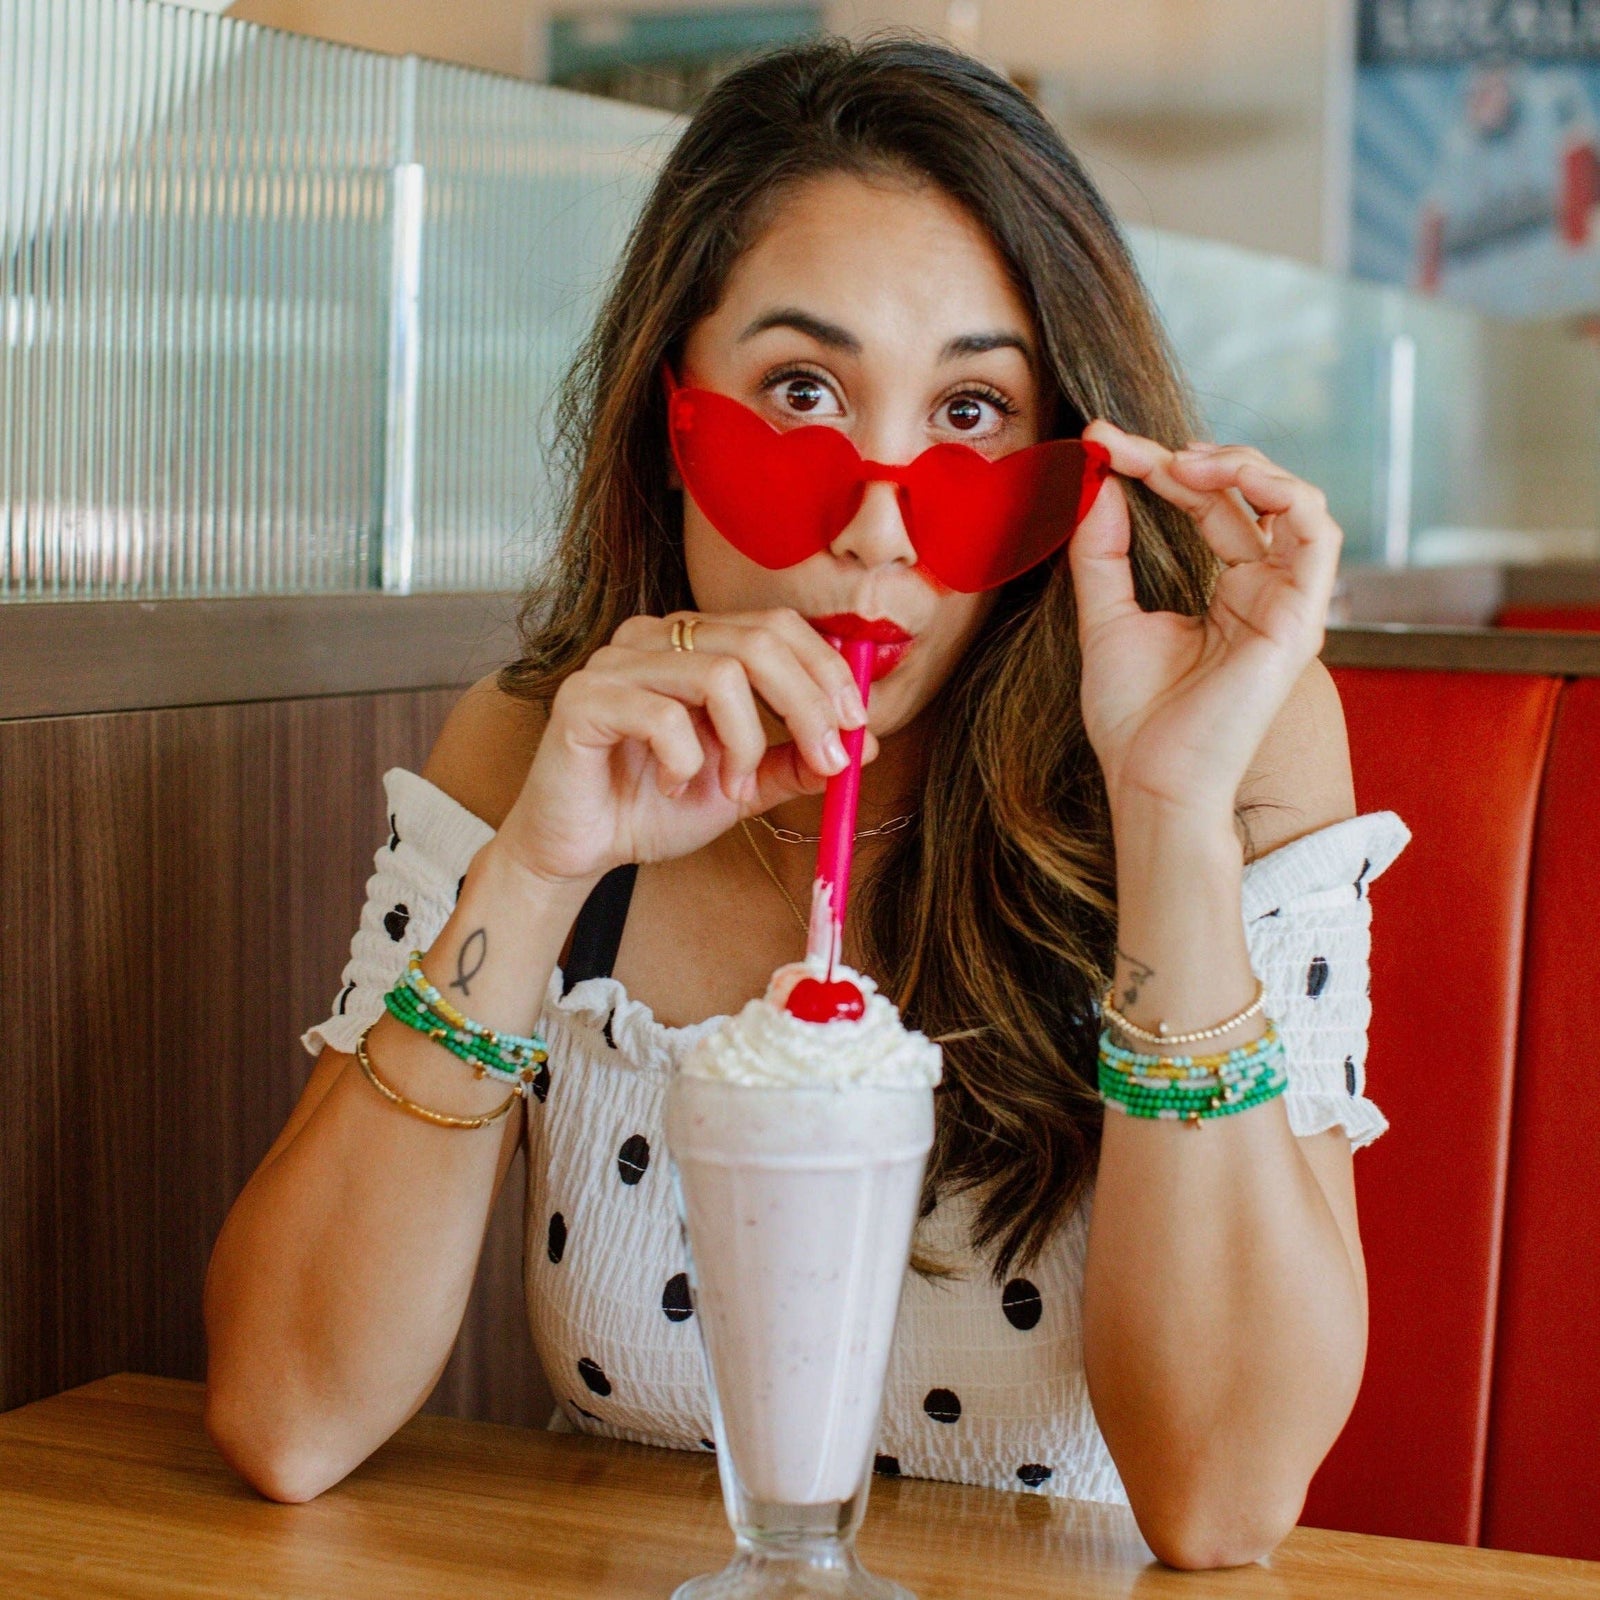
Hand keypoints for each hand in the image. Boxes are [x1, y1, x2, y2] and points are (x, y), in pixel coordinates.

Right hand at [495, 608, 873, 884]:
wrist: (579, 848)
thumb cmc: (651, 806)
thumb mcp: (742, 784)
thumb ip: (793, 762)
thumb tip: (863, 746)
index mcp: (693, 643)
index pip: (776, 626)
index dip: (824, 671)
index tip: (856, 725)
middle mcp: (654, 637)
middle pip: (758, 641)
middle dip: (807, 706)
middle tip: (826, 761)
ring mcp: (615, 662)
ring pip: (719, 675)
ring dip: (745, 743)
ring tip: (730, 787)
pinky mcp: (583, 698)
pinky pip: (663, 715)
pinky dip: (686, 760)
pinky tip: (672, 785)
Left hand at [1068, 424, 1340, 822]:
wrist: (1152, 782)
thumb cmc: (1132, 720)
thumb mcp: (1104, 618)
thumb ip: (1102, 552)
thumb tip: (1098, 482)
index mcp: (1224, 594)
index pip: (1203, 505)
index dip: (1155, 465)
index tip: (1099, 444)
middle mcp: (1262, 593)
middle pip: (1240, 495)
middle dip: (1181, 457)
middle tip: (1120, 446)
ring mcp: (1286, 603)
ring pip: (1292, 500)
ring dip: (1239, 464)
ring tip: (1176, 461)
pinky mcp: (1301, 617)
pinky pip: (1317, 531)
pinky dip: (1280, 490)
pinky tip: (1225, 477)